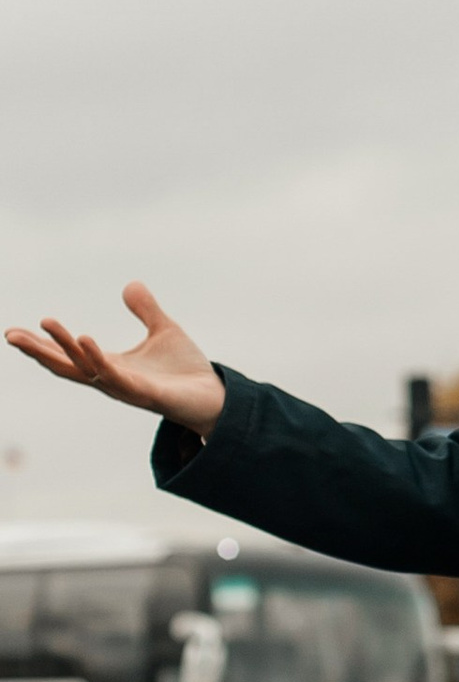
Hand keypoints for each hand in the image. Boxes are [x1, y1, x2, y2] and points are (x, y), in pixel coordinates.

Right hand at [6, 283, 225, 437]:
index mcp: (109, 365)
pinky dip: (99, 359)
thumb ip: (145, 310)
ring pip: (87, 369)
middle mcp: (111, 379)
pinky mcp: (146, 394)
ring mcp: (126, 388)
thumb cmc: (186, 371)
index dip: (41, 345)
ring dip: (65, 347)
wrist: (216, 396)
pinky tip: (85, 340)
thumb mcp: (164, 331)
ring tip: (47, 323)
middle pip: (66, 366)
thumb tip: (130, 285)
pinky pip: (117, 377)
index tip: (12, 332)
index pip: (67, 356)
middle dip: (39, 351)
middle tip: (12, 335)